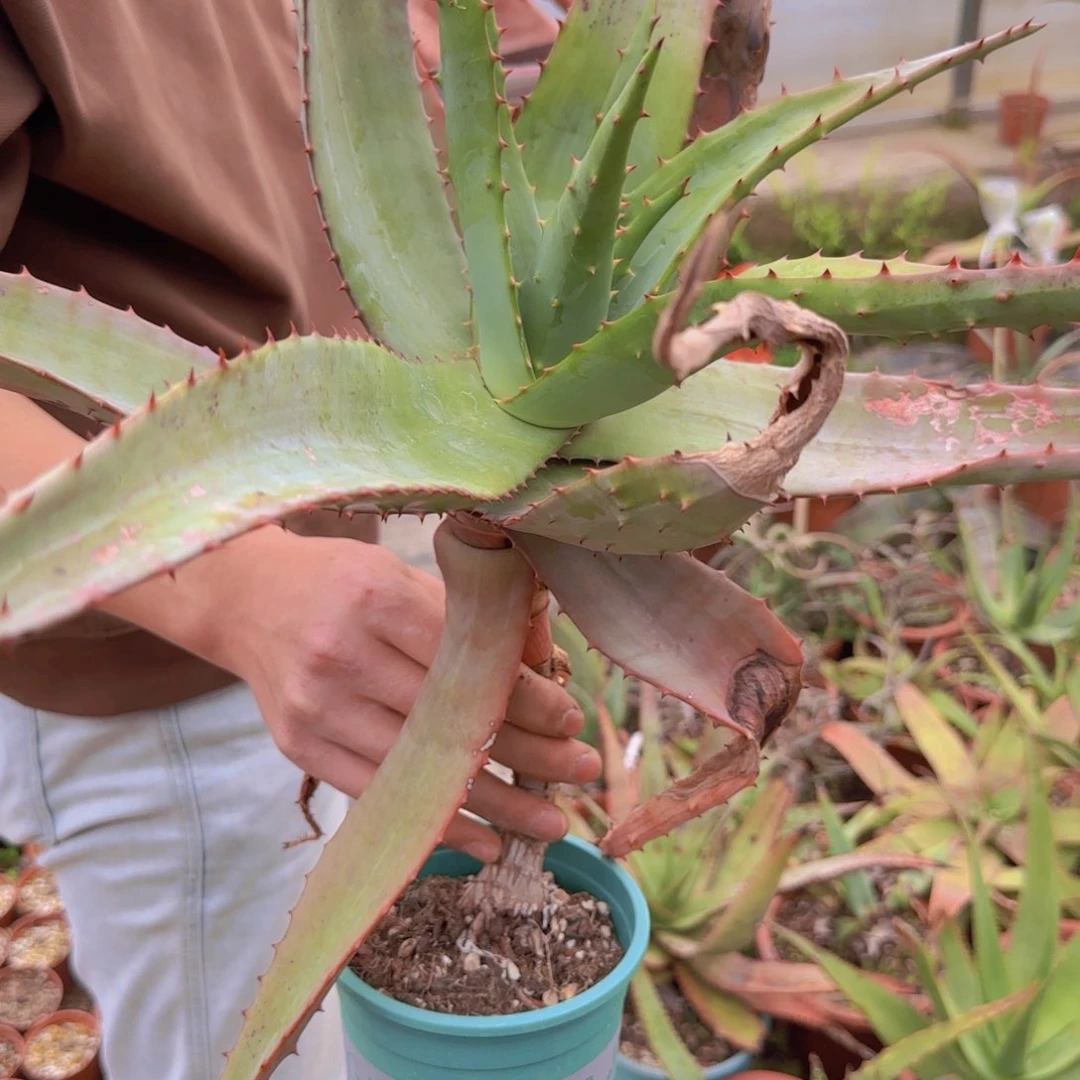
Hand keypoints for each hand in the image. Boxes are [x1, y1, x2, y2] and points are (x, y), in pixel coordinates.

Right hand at [222, 533, 600, 861]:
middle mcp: (343, 655)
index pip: (468, 660)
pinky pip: (378, 798)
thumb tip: (544, 664)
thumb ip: (467, 615)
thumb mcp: (403, 574)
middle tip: (581, 772)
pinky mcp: (300, 748)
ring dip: (493, 804)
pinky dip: (435, 825)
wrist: (247, 599)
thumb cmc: (341, 581)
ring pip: (418, 771)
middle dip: (527, 753)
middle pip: (449, 720)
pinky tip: (484, 840)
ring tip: (548, 823)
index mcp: (377, 599)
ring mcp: (317, 708)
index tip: (570, 719)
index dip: (524, 696)